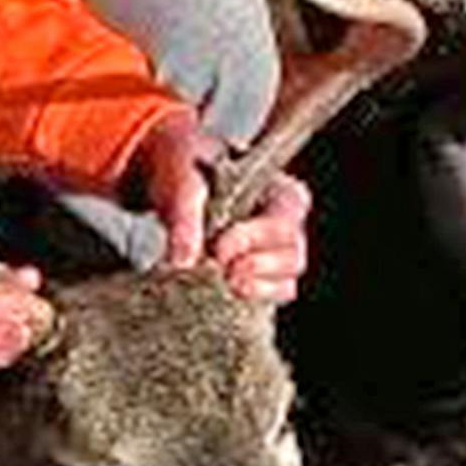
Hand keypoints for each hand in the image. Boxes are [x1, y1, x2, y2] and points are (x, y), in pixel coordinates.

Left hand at [129, 108, 312, 301]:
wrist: (172, 178)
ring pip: (287, 281)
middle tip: (222, 268)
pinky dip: (251, 298)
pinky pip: (271, 296)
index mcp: (278, 190)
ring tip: (225, 283)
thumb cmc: (187, 168)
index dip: (257, 237)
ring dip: (257, 287)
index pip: (286, 218)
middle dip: (258, 265)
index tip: (220, 249)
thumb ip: (184, 215)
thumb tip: (185, 259)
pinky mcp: (258, 275)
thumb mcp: (181, 179)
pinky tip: (224, 293)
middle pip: (293, 255)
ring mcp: (274, 252)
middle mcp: (284, 224)